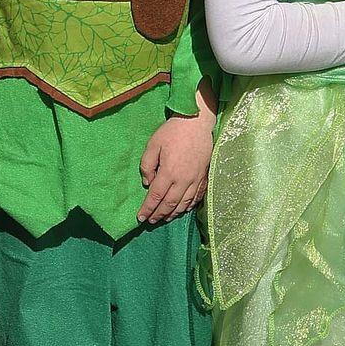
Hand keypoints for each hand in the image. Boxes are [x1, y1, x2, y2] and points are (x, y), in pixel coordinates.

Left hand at [137, 105, 214, 225]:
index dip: (148, 208)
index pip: (156, 196)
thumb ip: (147, 165)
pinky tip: (182, 209)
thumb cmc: (172, 132)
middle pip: (170, 204)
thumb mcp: (153, 144)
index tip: (140, 217)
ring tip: (164, 218)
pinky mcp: (204, 177)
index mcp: (169, 172)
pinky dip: (188, 206)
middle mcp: (184, 180)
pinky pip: (196, 197)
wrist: (197, 123)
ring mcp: (196, 180)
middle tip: (151, 221)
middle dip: (159, 214)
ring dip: (173, 213)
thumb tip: (148, 184)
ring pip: (184, 204)